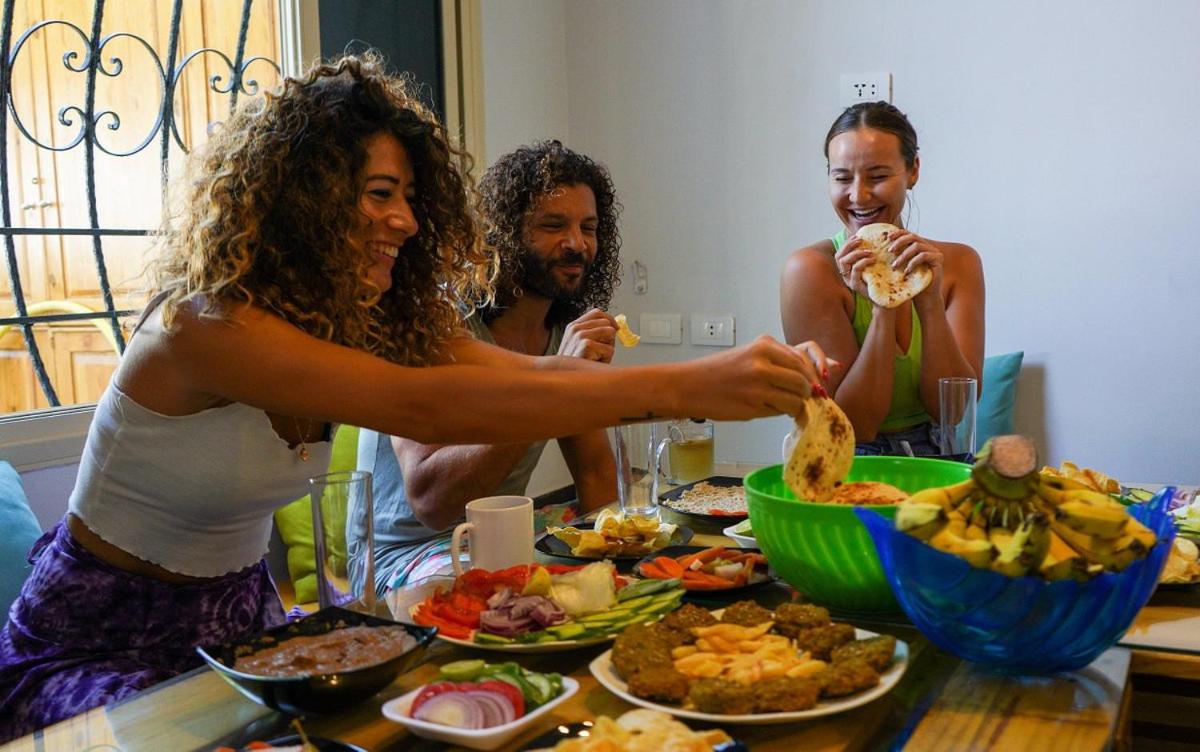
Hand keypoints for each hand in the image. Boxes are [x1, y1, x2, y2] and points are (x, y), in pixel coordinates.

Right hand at [558, 308, 616, 362]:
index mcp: (573, 326)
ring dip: (608, 348)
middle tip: (601, 351)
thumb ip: (596, 333)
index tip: (616, 328)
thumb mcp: (581, 344)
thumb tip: (616, 327)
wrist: (565, 379)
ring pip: (610, 333)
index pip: (597, 313)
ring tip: (596, 358)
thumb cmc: (576, 366)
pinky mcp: (587, 345)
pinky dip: (606, 358)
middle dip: (609, 337)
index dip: (610, 319)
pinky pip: (610, 349)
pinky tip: (594, 363)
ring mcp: (580, 335)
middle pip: (606, 322)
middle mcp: (575, 328)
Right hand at [676, 335, 830, 418]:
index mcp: (765, 344)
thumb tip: (833, 367)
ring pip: (798, 397)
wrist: (690, 385)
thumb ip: (788, 360)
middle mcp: (764, 360)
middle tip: (799, 398)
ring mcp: (759, 382)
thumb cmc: (722, 372)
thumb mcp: (754, 355)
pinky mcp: (753, 403)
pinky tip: (767, 408)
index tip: (818, 382)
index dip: (816, 373)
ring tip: (781, 404)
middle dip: (808, 392)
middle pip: (805, 380)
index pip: (806, 357)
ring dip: (796, 405)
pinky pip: (783, 410)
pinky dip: (781, 412)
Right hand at [833, 235, 874, 297]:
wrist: (884, 298)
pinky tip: (873, 259)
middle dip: (848, 245)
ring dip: (856, 253)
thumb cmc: (879, 280)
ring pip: (844, 262)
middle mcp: (845, 275)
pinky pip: (855, 270)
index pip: (839, 254)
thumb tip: (871, 238)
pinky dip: (863, 262)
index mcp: (846, 269)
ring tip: (870, 251)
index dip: (846, 244)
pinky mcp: (855, 285)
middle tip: (861, 240)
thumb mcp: (872, 265)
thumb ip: (867, 255)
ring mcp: (849, 280)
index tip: (857, 236)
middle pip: (838, 256)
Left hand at [887, 230, 944, 303]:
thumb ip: (896, 255)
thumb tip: (882, 246)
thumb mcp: (900, 266)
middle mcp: (927, 246)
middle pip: (912, 236)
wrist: (924, 296)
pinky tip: (907, 271)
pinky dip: (913, 262)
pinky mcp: (938, 259)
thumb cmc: (910, 282)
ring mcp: (934, 252)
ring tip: (895, 266)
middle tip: (889, 251)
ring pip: (917, 246)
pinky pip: (923, 256)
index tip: (886, 237)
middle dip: (899, 242)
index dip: (898, 233)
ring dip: (903, 255)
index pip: (908, 234)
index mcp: (919, 245)